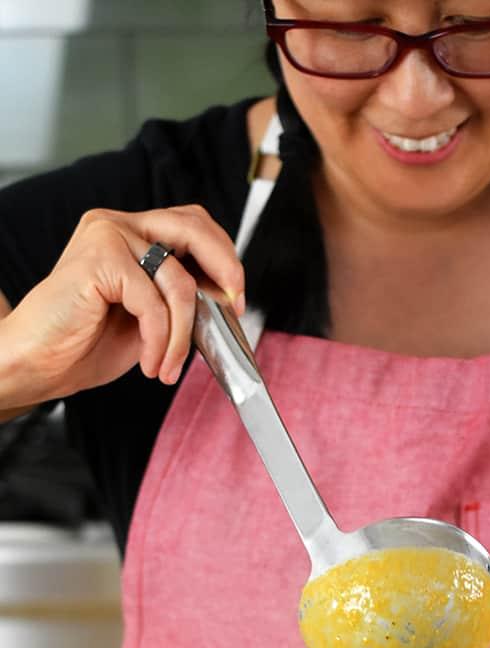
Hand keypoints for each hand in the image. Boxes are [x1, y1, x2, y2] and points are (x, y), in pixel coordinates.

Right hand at [1, 205, 244, 403]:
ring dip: (183, 335)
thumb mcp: (148, 317)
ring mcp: (107, 236)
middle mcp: (119, 225)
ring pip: (178, 280)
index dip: (224, 258)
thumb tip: (225, 299)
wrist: (37, 362)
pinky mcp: (99, 259)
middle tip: (233, 310)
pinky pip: (153, 304)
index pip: (193, 225)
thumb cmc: (85, 342)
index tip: (236, 298)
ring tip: (168, 365)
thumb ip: (179, 297)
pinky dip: (160, 340)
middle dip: (225, 271)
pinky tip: (149, 362)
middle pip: (195, 228)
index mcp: (131, 232)